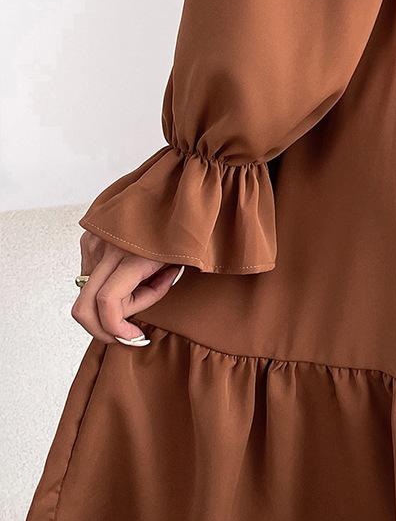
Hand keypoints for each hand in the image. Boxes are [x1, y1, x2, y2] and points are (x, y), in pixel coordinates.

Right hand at [73, 231, 183, 345]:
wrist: (176, 184)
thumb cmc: (186, 223)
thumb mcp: (184, 259)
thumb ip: (159, 287)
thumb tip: (138, 312)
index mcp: (134, 256)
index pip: (108, 304)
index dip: (117, 330)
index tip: (135, 336)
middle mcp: (107, 249)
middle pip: (84, 307)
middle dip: (102, 329)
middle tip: (127, 333)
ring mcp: (95, 242)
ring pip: (87, 292)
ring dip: (109, 302)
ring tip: (142, 286)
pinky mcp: (90, 237)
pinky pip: (89, 273)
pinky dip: (105, 283)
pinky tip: (131, 272)